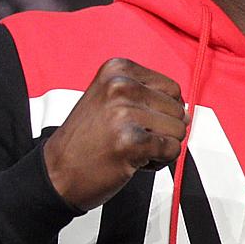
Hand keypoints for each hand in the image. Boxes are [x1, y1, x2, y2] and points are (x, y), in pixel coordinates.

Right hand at [43, 59, 188, 212]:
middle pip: (178, 109)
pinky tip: (133, 161)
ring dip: (160, 146)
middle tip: (131, 138)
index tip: (136, 121)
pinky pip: (172, 150)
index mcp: (117, 70)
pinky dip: (159, 161)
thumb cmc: (86, 140)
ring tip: (131, 149)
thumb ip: (148, 97)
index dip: (162, 111)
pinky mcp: (131, 141)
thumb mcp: (110, 100)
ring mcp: (125, 113)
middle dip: (162, 130)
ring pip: (179, 131)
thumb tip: (189, 113)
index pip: (172, 89)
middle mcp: (121, 86)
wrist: (55, 173)